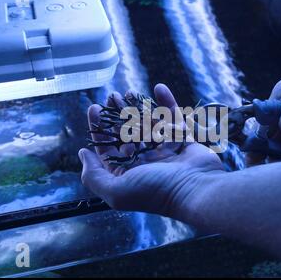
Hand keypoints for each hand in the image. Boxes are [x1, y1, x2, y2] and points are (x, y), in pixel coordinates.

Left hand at [78, 84, 224, 216]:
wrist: (197, 190)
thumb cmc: (156, 191)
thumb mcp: (116, 191)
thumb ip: (94, 176)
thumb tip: (83, 154)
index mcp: (128, 174)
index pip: (108, 148)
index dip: (98, 129)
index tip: (94, 109)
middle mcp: (145, 162)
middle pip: (126, 133)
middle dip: (117, 114)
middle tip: (111, 96)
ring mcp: (165, 150)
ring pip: (148, 123)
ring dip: (138, 107)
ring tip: (129, 91)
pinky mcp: (183, 140)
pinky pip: (174, 117)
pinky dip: (167, 102)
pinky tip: (159, 88)